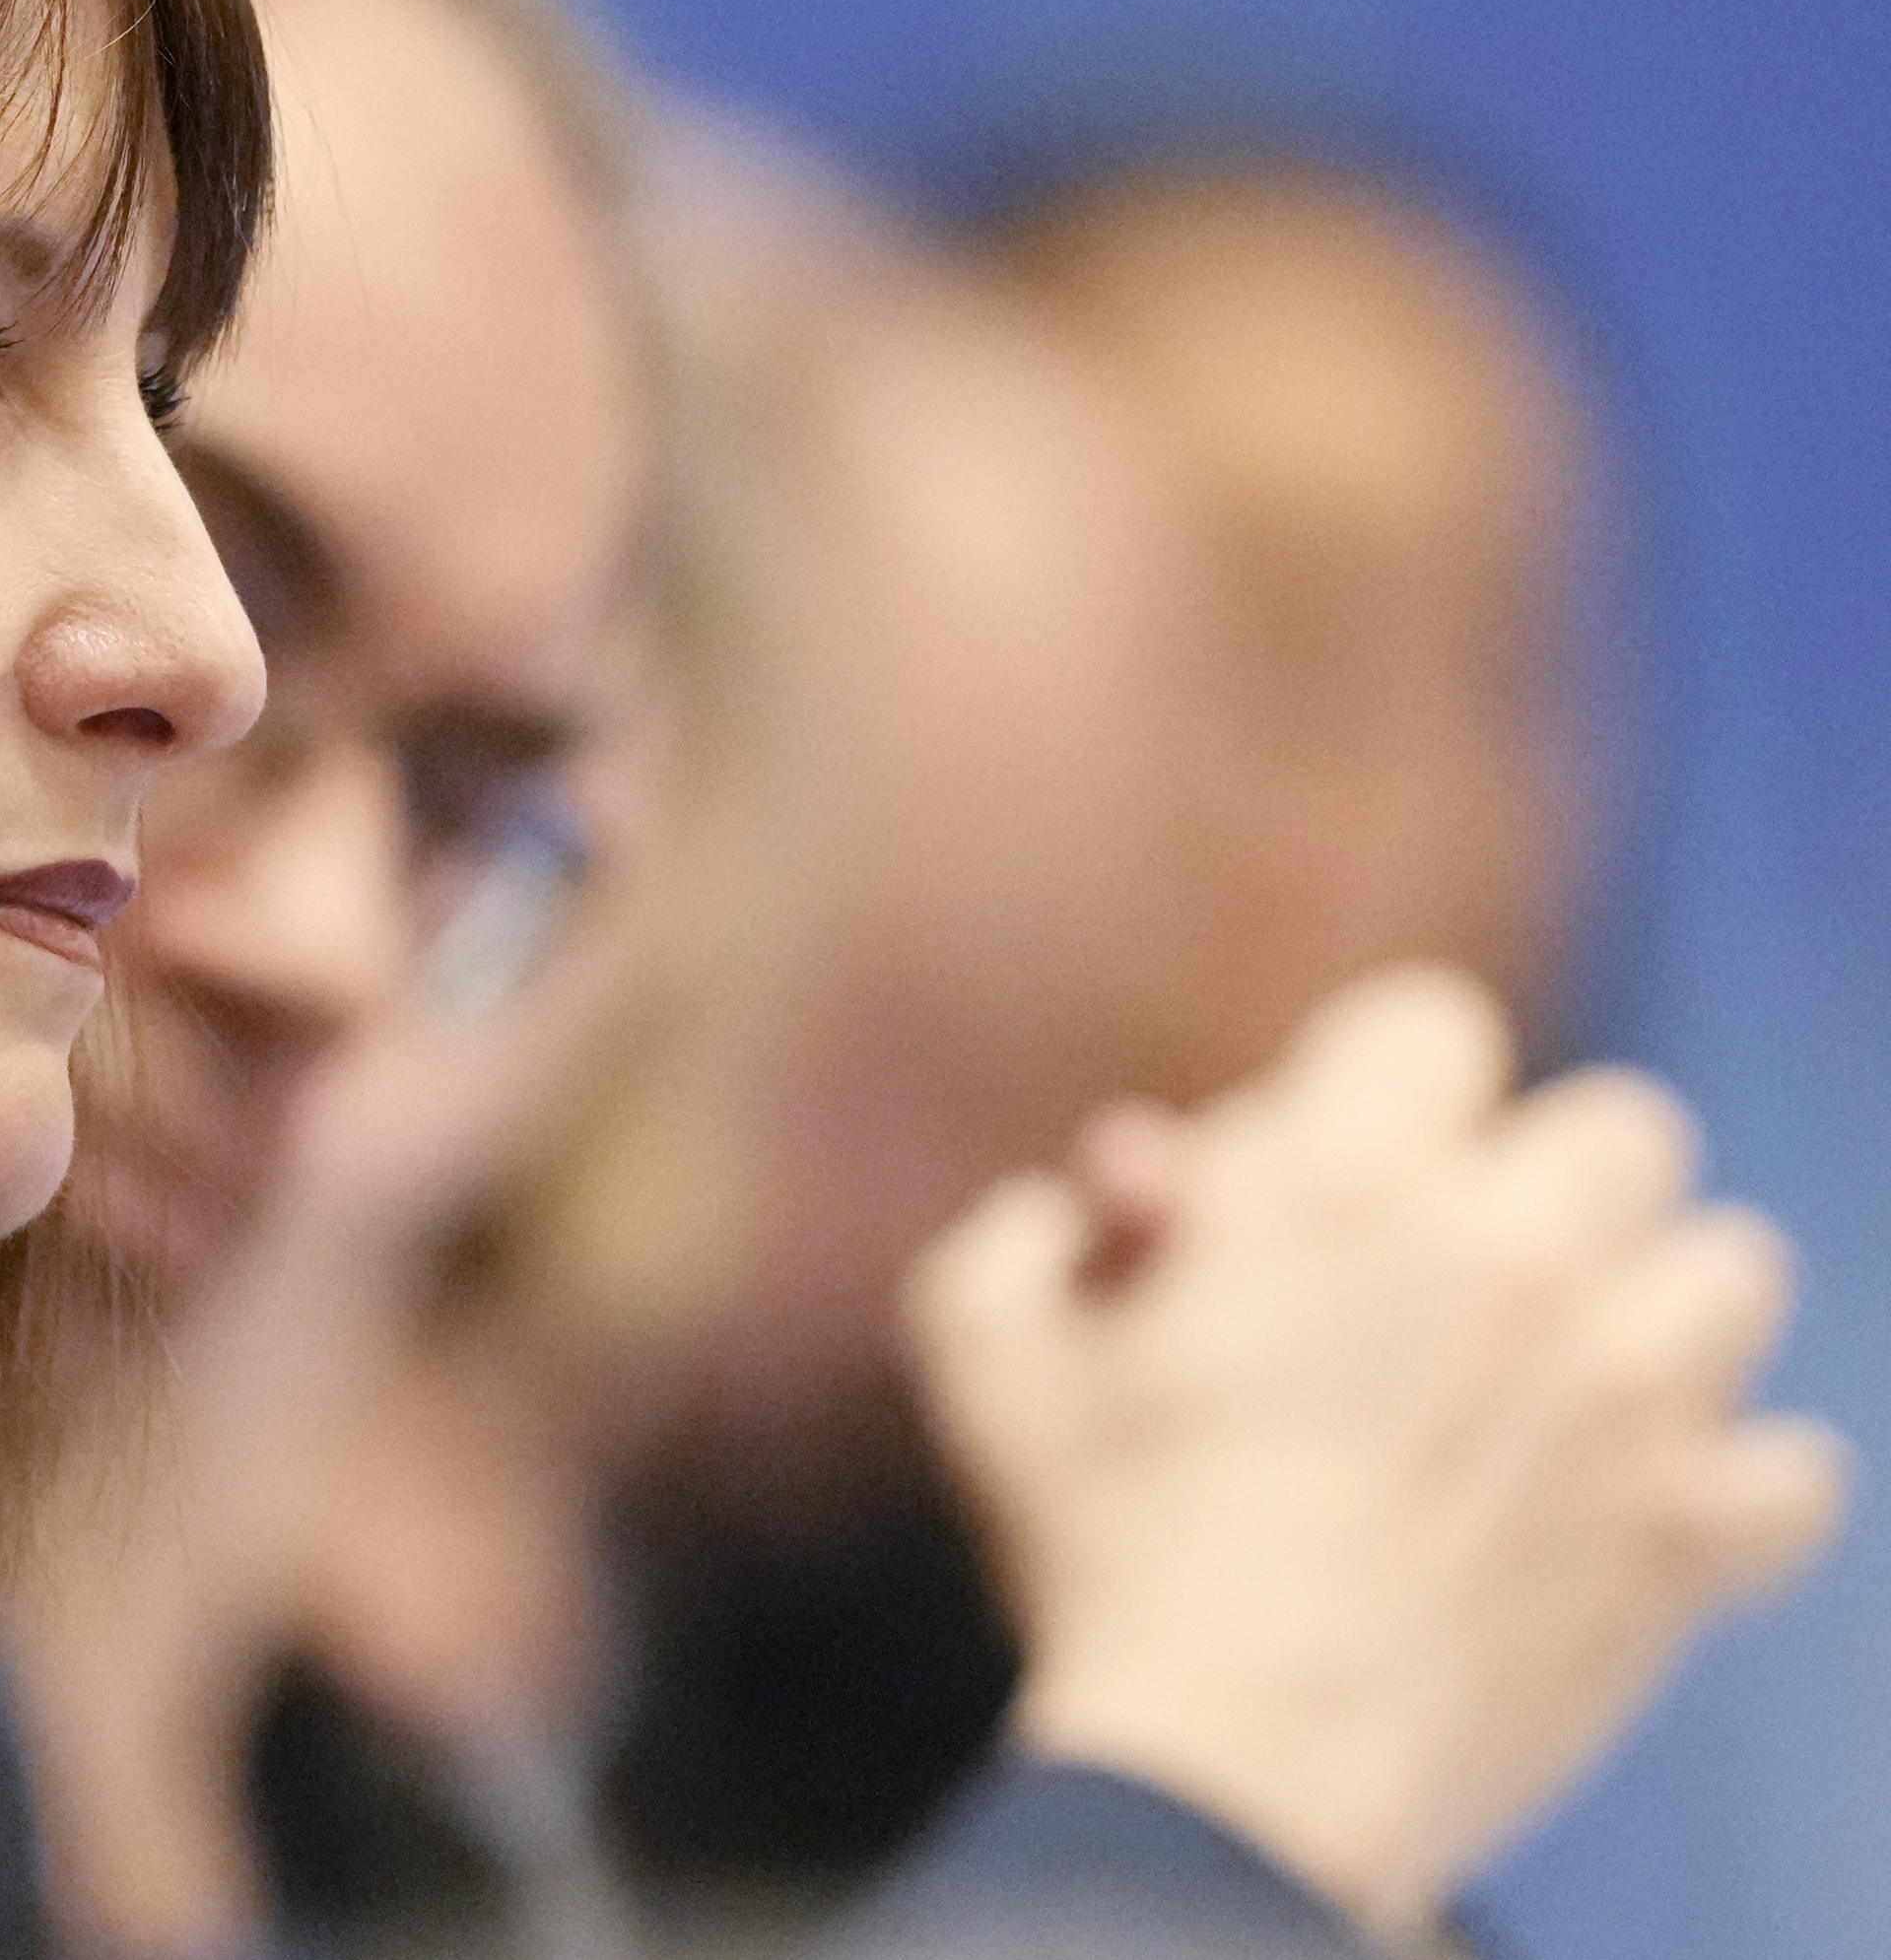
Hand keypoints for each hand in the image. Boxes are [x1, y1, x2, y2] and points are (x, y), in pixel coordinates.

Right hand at [907, 963, 1846, 1944]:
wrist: (1232, 1761)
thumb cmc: (1093, 1546)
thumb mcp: (988, 1350)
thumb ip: (1035, 1230)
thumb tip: (1119, 1187)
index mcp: (1342, 1180)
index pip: (1435, 1024)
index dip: (1381, 1093)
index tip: (1341, 1182)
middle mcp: (1508, 1253)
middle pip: (1623, 1128)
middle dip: (1548, 1188)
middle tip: (1468, 1283)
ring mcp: (1623, 1392)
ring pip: (1735, 1269)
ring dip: (1659, 1313)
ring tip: (1570, 1388)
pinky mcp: (1691, 1533)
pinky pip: (1798, 1470)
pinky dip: (1733, 1490)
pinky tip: (1638, 1517)